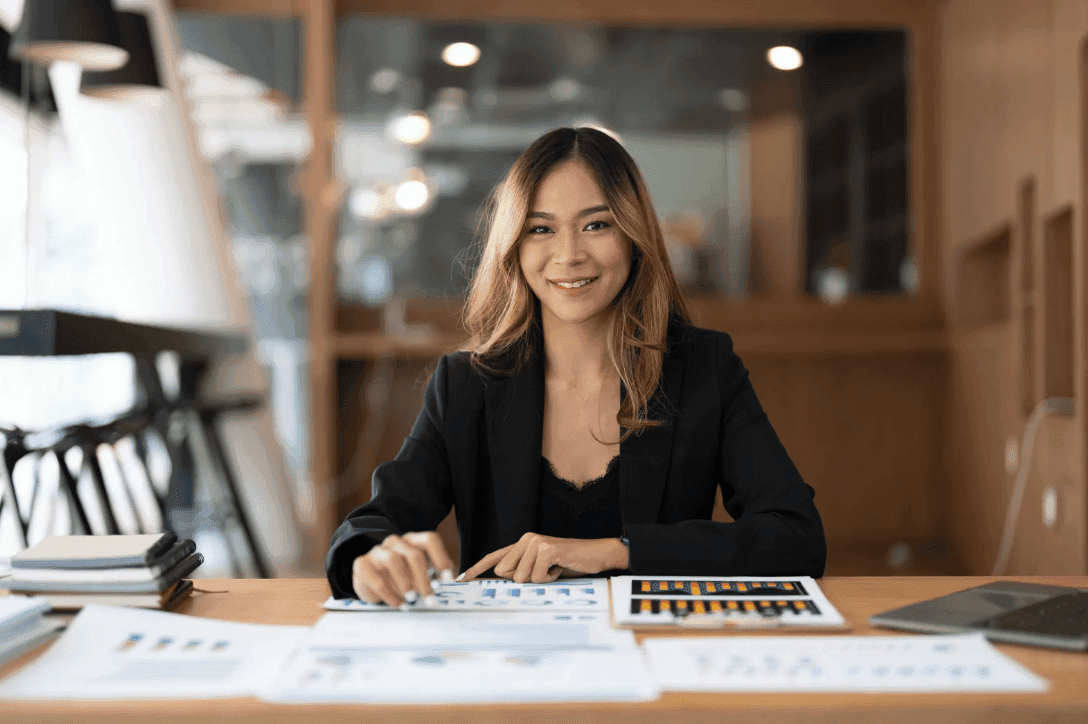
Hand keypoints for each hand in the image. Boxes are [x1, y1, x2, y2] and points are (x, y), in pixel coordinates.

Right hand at [352, 532, 455, 605]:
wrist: (367, 581)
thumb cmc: (400, 577)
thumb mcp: (419, 574)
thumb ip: (436, 574)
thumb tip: (456, 581)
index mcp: (413, 541)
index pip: (430, 540)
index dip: (441, 558)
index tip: (448, 579)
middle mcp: (396, 542)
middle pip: (414, 554)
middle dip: (424, 579)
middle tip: (430, 598)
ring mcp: (378, 551)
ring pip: (394, 561)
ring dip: (405, 583)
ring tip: (412, 599)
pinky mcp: (362, 564)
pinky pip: (377, 579)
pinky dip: (390, 595)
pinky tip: (398, 604)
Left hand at [459, 533, 628, 583]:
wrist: (596, 555)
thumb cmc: (569, 563)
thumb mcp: (542, 569)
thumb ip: (522, 572)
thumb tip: (502, 578)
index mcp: (522, 544)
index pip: (494, 557)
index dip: (476, 568)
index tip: (460, 579)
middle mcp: (526, 539)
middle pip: (506, 573)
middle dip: (525, 580)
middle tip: (546, 572)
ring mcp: (536, 542)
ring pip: (522, 578)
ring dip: (541, 580)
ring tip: (555, 570)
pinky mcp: (546, 549)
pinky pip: (537, 578)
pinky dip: (550, 579)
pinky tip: (560, 568)